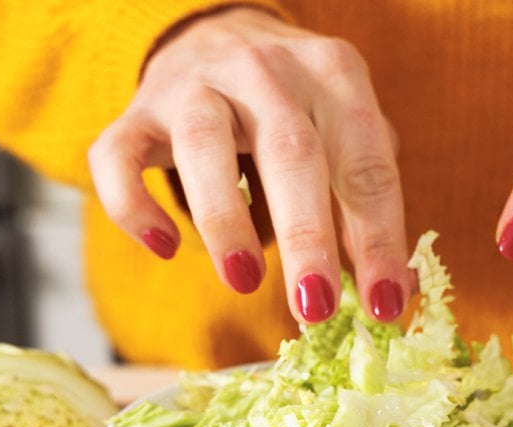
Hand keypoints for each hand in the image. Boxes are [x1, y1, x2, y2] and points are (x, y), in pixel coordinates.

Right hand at [88, 8, 409, 323]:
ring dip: (226, 220)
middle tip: (316, 306)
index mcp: (334, 74)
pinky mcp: (137, 111)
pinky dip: (135, 207)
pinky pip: (119, 156)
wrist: (214, 35)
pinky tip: (164, 246)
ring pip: (204, 145)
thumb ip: (365, 204)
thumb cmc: (295, 110)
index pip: (367, 163)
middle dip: (308, 236)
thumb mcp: (343, 137)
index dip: (379, 238)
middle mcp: (266, 70)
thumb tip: (393, 292)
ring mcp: (195, 84)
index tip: (385, 304)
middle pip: (292, 152)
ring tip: (244, 281)